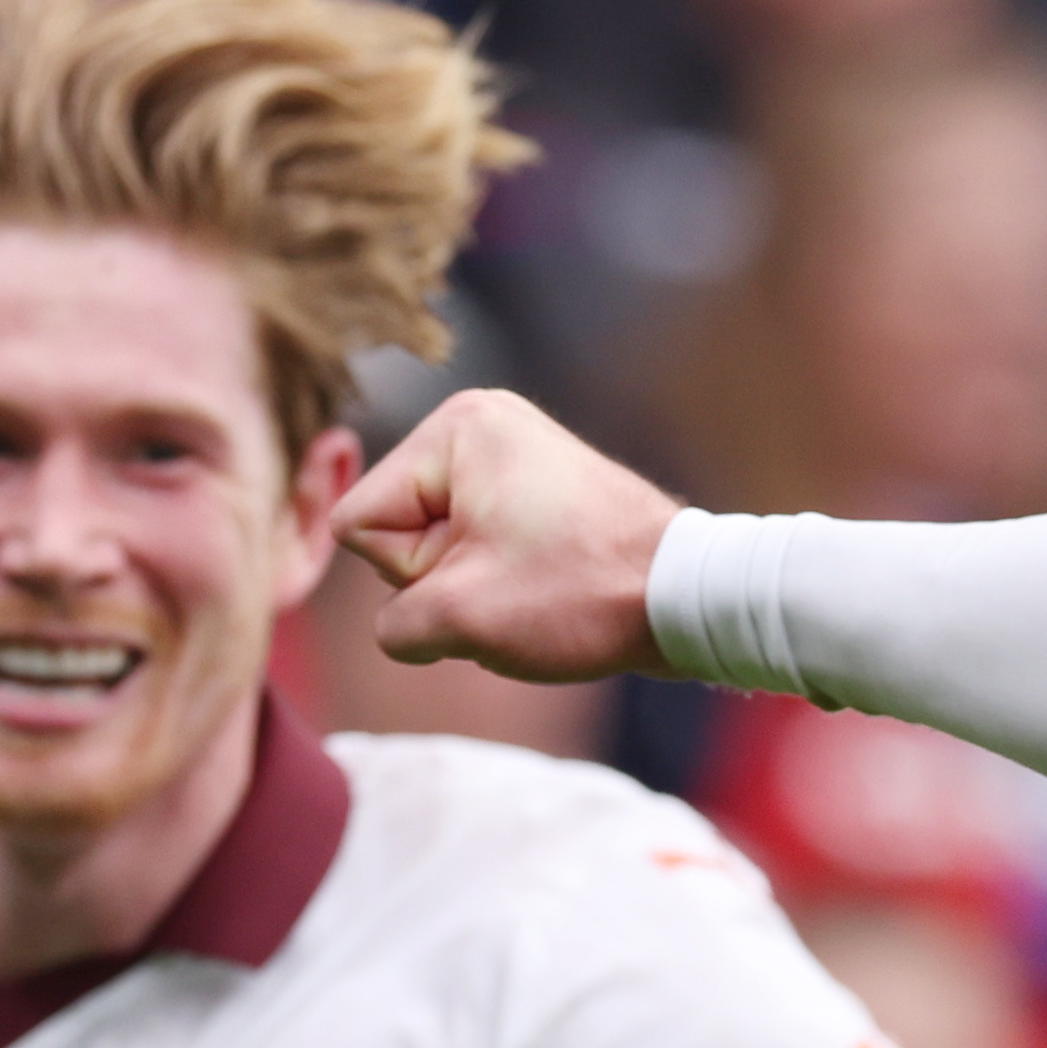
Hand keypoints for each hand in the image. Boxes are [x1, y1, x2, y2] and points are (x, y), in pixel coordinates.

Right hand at [337, 387, 683, 685]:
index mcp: (454, 428)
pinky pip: (475, 545)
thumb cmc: (577, 594)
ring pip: (436, 546)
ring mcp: (511, 453)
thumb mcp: (457, 618)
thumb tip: (404, 624)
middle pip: (396, 528)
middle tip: (512, 584)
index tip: (481, 572)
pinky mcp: (534, 488)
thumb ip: (393, 622)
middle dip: (441, 576)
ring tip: (533, 587)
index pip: (362, 521)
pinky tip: (544, 584)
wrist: (684, 597)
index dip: (409, 571)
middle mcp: (479, 424)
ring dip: (470, 586)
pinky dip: (498, 580)